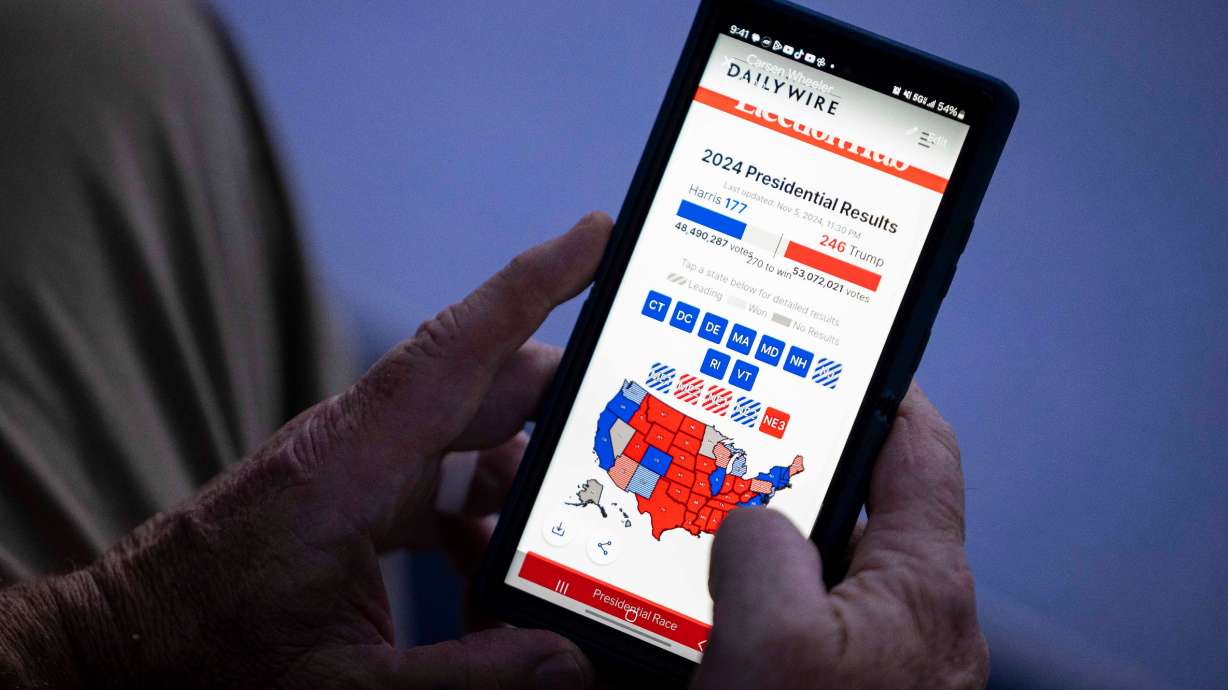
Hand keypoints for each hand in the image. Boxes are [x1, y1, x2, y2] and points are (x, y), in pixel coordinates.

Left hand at [0, 212, 612, 688]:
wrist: (119, 648)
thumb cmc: (209, 657)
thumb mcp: (345, 686)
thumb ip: (469, 675)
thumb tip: (572, 662)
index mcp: (352, 465)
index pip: (458, 348)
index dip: (534, 282)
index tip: (598, 232)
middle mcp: (359, 445)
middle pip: (485, 388)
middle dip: (568, 402)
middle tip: (646, 421)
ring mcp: (355, 466)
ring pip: (469, 437)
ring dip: (524, 478)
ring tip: (574, 531)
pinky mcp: (350, 494)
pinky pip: (441, 479)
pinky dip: (482, 514)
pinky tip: (495, 571)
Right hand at [693, 384, 988, 689]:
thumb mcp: (765, 639)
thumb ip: (757, 546)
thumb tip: (748, 523)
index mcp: (922, 588)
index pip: (919, 449)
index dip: (882, 392)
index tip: (839, 358)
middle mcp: (920, 625)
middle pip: (855, 516)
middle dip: (789, 492)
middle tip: (722, 479)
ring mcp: (892, 665)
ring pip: (825, 580)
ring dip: (766, 568)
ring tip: (699, 575)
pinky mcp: (860, 689)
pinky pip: (811, 633)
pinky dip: (765, 621)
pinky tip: (714, 637)